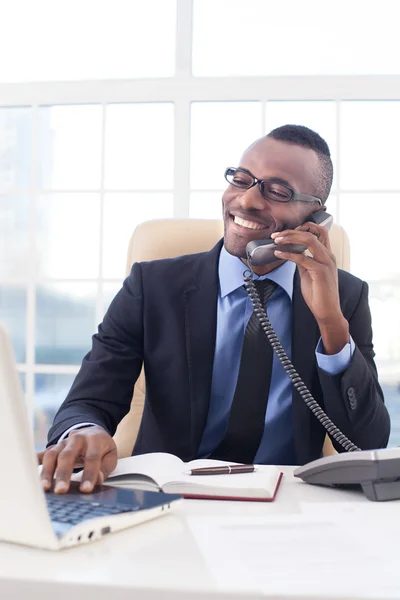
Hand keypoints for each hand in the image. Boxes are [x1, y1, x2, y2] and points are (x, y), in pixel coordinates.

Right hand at [37, 426, 117, 493]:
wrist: (92, 431)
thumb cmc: (102, 448)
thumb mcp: (110, 456)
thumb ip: (105, 468)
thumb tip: (98, 479)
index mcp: (94, 440)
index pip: (92, 458)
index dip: (89, 474)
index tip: (85, 490)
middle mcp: (76, 439)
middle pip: (67, 455)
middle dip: (63, 474)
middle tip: (61, 491)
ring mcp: (63, 442)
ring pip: (52, 455)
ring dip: (47, 472)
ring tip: (45, 489)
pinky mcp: (54, 447)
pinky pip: (42, 454)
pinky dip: (34, 462)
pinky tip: (28, 473)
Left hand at [271, 221, 348, 353]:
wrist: (327, 311)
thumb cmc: (319, 294)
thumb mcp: (308, 273)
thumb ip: (303, 261)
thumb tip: (292, 252)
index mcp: (327, 255)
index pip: (320, 231)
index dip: (304, 227)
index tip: (288, 231)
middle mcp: (328, 256)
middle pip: (313, 232)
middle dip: (293, 230)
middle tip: (277, 234)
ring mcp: (326, 263)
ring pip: (309, 240)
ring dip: (290, 237)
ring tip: (277, 240)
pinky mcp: (320, 272)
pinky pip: (302, 258)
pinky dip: (288, 254)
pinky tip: (278, 254)